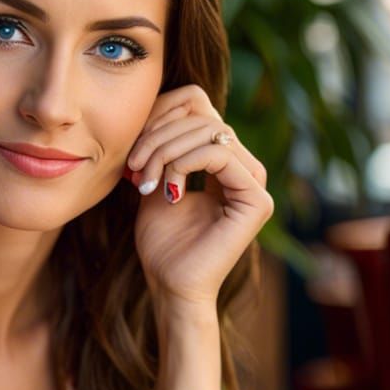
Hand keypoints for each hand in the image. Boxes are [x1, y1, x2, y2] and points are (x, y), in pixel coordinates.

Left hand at [125, 85, 272, 305]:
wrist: (169, 284)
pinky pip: (219, 153)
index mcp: (226, 159)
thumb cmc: (161, 240)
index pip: (198, 106)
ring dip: (165, 151)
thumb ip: (162, 144)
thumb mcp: (156, 179)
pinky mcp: (257, 200)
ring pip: (209, 130)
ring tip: (145, 181)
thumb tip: (155, 105)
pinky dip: (183, 164)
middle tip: (134, 167)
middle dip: (157, 135)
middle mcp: (246, 166)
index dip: (160, 113)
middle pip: (202, 115)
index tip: (132, 147)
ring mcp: (256, 182)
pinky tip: (168, 190)